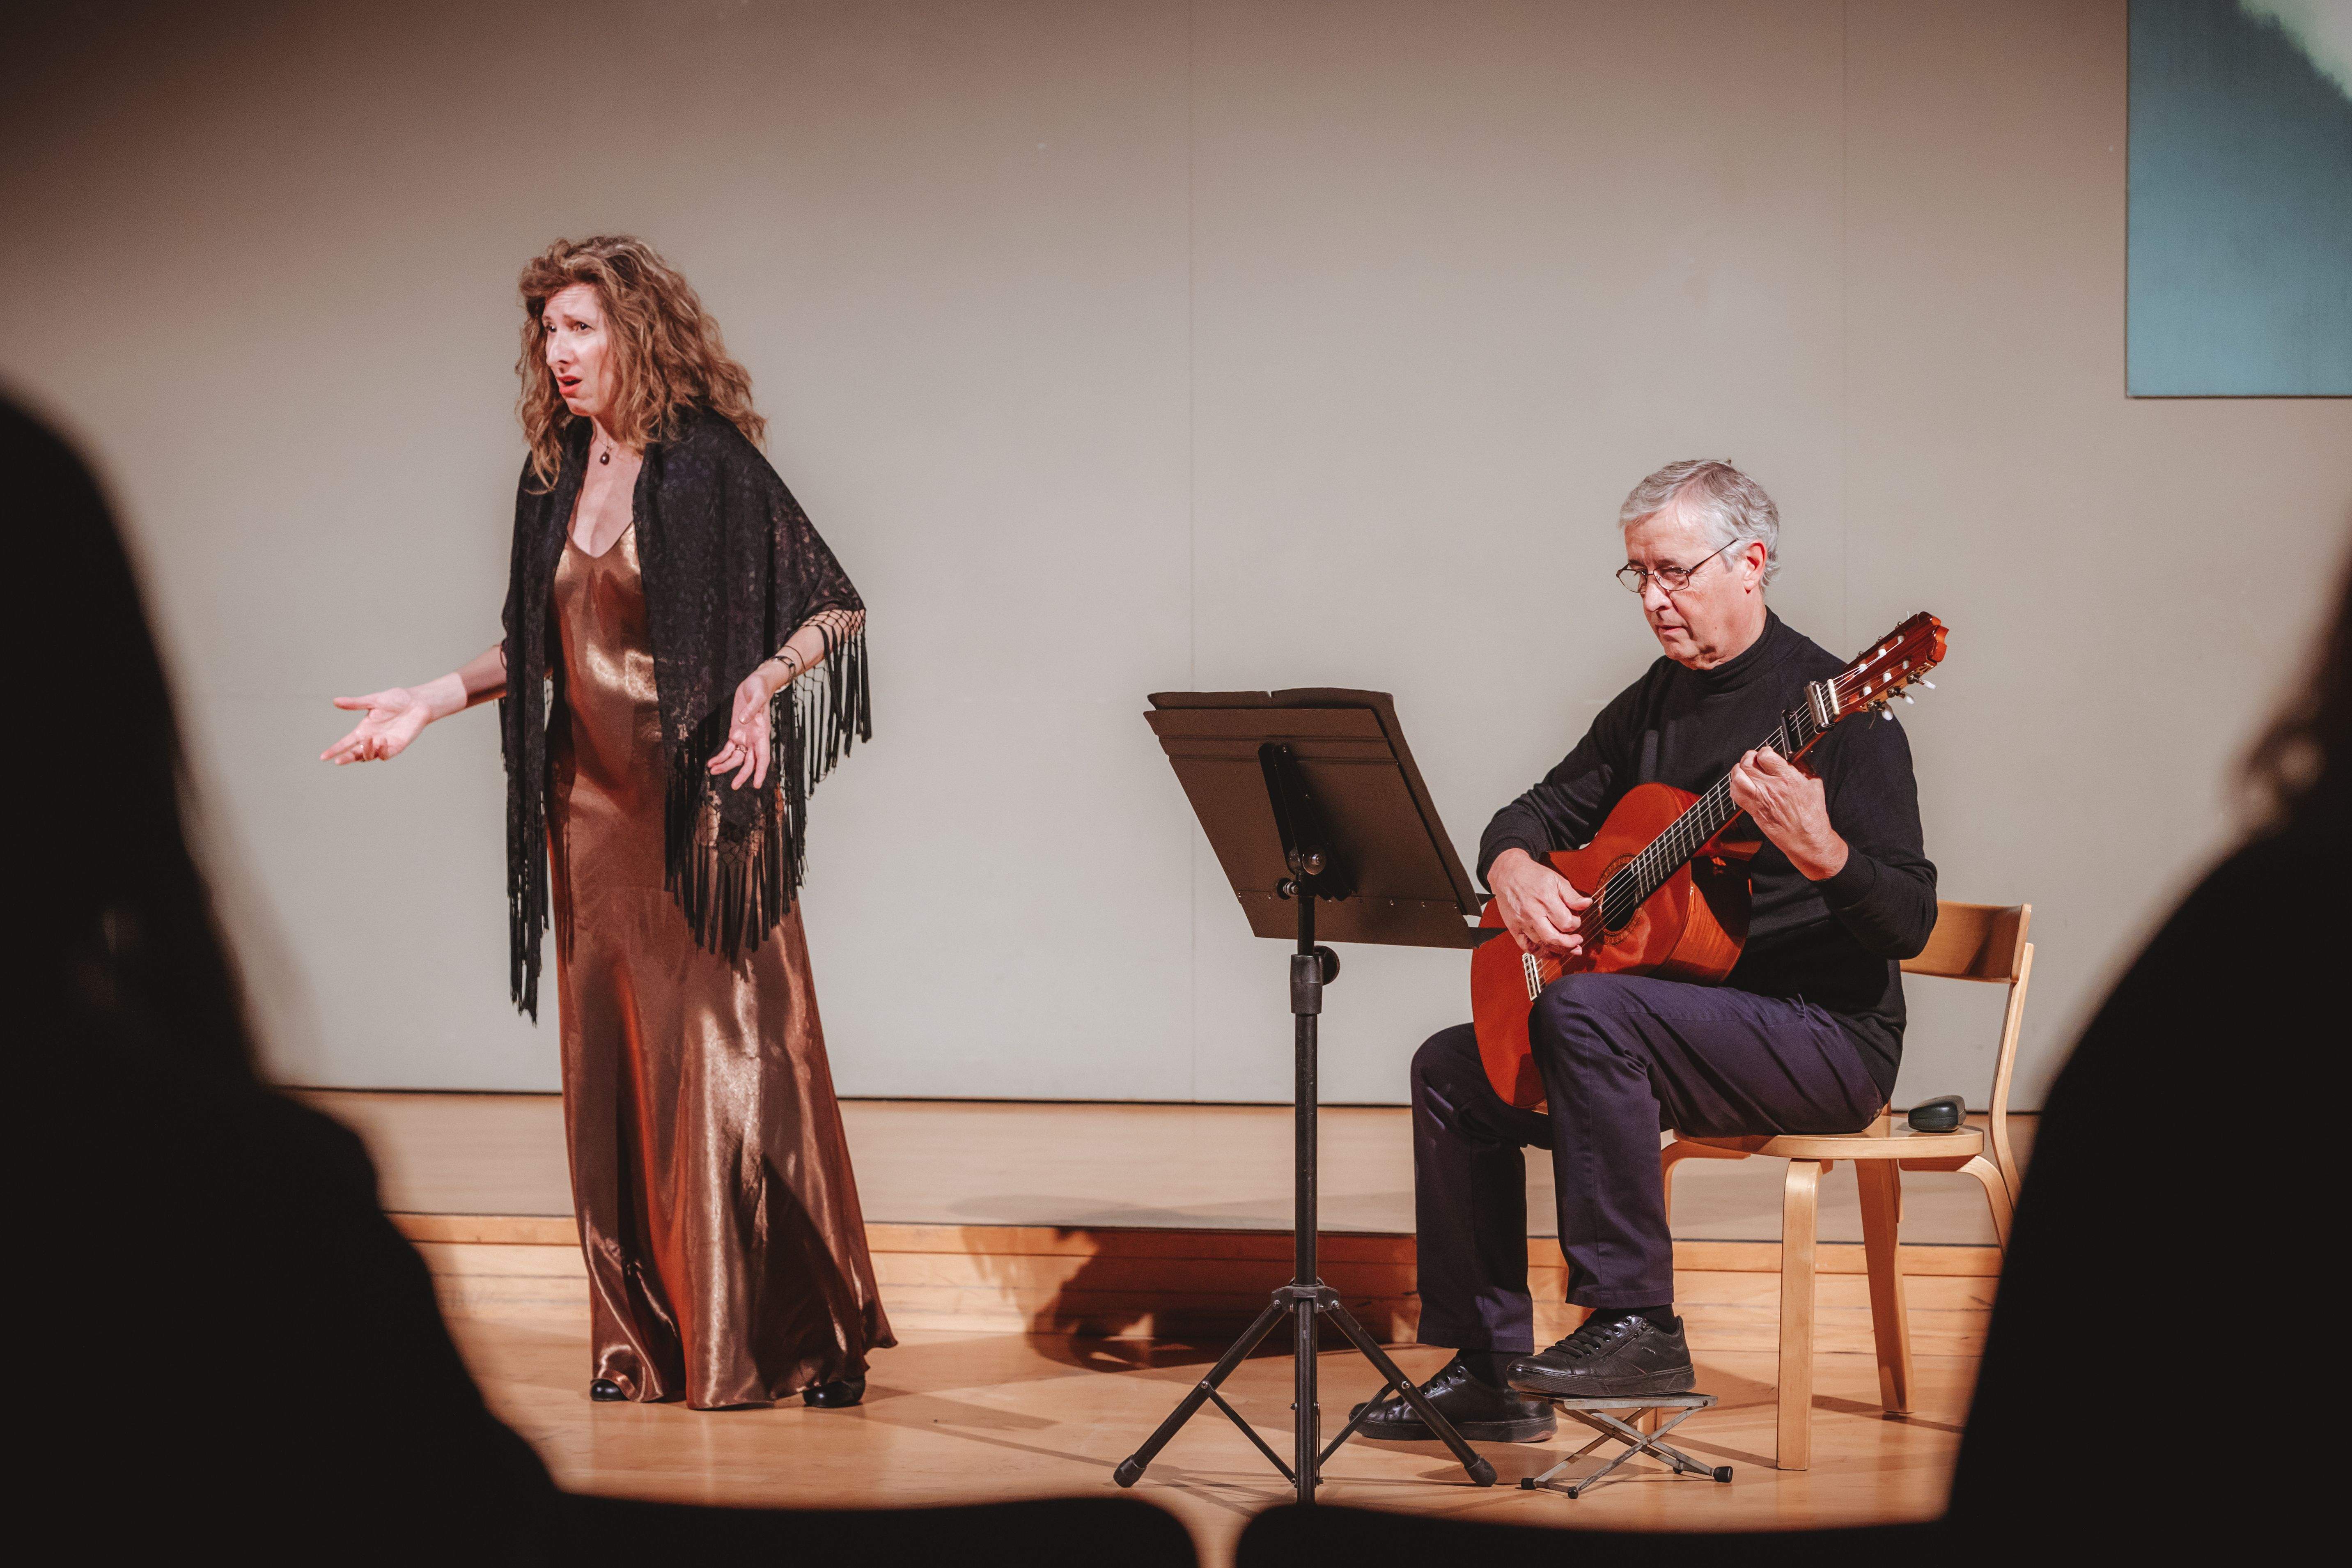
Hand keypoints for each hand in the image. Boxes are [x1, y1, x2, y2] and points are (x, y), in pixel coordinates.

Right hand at [321, 686, 435, 763]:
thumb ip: (355, 703)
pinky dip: (381, 751)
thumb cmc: (396, 700)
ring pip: (369, 757)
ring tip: (369, 739)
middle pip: (355, 754)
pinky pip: (386, 755)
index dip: (334, 749)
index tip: (323, 757)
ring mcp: (383, 744)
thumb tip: (335, 701)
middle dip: (346, 758)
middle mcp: (371, 739)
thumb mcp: (373, 700)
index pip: (345, 743)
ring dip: (365, 751)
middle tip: (338, 761)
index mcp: (363, 729)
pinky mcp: (396, 747)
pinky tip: (382, 741)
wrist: (417, 702)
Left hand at [707, 669, 779, 790]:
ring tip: (713, 771)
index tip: (757, 784)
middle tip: (734, 786)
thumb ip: (751, 709)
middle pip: (749, 762)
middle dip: (742, 774)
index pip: (763, 757)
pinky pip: (728, 749)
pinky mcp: (736, 732)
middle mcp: (754, 738)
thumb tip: (743, 721)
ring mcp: (745, 736)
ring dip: (726, 766)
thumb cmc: (759, 688)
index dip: (761, 771)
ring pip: (737, 758)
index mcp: (762, 733)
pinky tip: (712, 762)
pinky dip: (721, 756)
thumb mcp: (757, 695)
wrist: (755, 683)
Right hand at [1487, 848, 1591, 959]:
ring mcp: (1522, 923)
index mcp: (1545, 900)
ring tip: (1569, 949)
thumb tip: (1587, 904)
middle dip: (1570, 944)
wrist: (1507, 874)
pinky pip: (1527, 947)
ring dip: (1559, 950)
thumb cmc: (1532, 875)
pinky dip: (1540, 953)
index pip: (1566, 923)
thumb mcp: (1556, 880)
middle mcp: (1533, 914)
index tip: (1575, 920)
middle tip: (1578, 941)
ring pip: (1542, 945)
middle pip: (1555, 939)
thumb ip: (1572, 895)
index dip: (1575, 924)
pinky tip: (1550, 952)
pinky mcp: (1514, 928)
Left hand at [1726, 746, 1847, 879]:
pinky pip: (1735, 794)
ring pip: (1738, 777)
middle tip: (1753, 759)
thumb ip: (1801, 766)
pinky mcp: (1753, 811)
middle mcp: (1771, 787)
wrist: (1806, 838)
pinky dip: (1735, 786)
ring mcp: (1759, 799)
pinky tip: (1741, 784)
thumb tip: (1791, 754)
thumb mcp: (1814, 783)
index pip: (1765, 755)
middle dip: (1749, 758)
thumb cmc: (1812, 813)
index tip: (1767, 754)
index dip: (1764, 752)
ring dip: (1739, 770)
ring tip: (1744, 769)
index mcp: (1787, 778)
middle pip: (1747, 763)